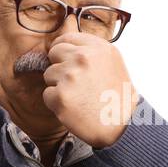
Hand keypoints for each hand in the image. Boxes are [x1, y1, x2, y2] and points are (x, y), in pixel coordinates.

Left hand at [42, 32, 136, 147]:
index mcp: (99, 48)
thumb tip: (65, 45)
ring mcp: (71, 76)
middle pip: (54, 53)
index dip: (64, 50)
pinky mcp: (60, 96)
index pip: (66, 38)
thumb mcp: (113, 64)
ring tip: (78, 97)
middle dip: (60, 66)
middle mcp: (84, 58)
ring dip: (58, 86)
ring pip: (49, 74)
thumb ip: (91, 52)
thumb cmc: (117, 98)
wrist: (120, 128)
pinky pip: (47, 94)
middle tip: (75, 83)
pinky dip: (56, 103)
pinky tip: (73, 108)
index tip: (66, 60)